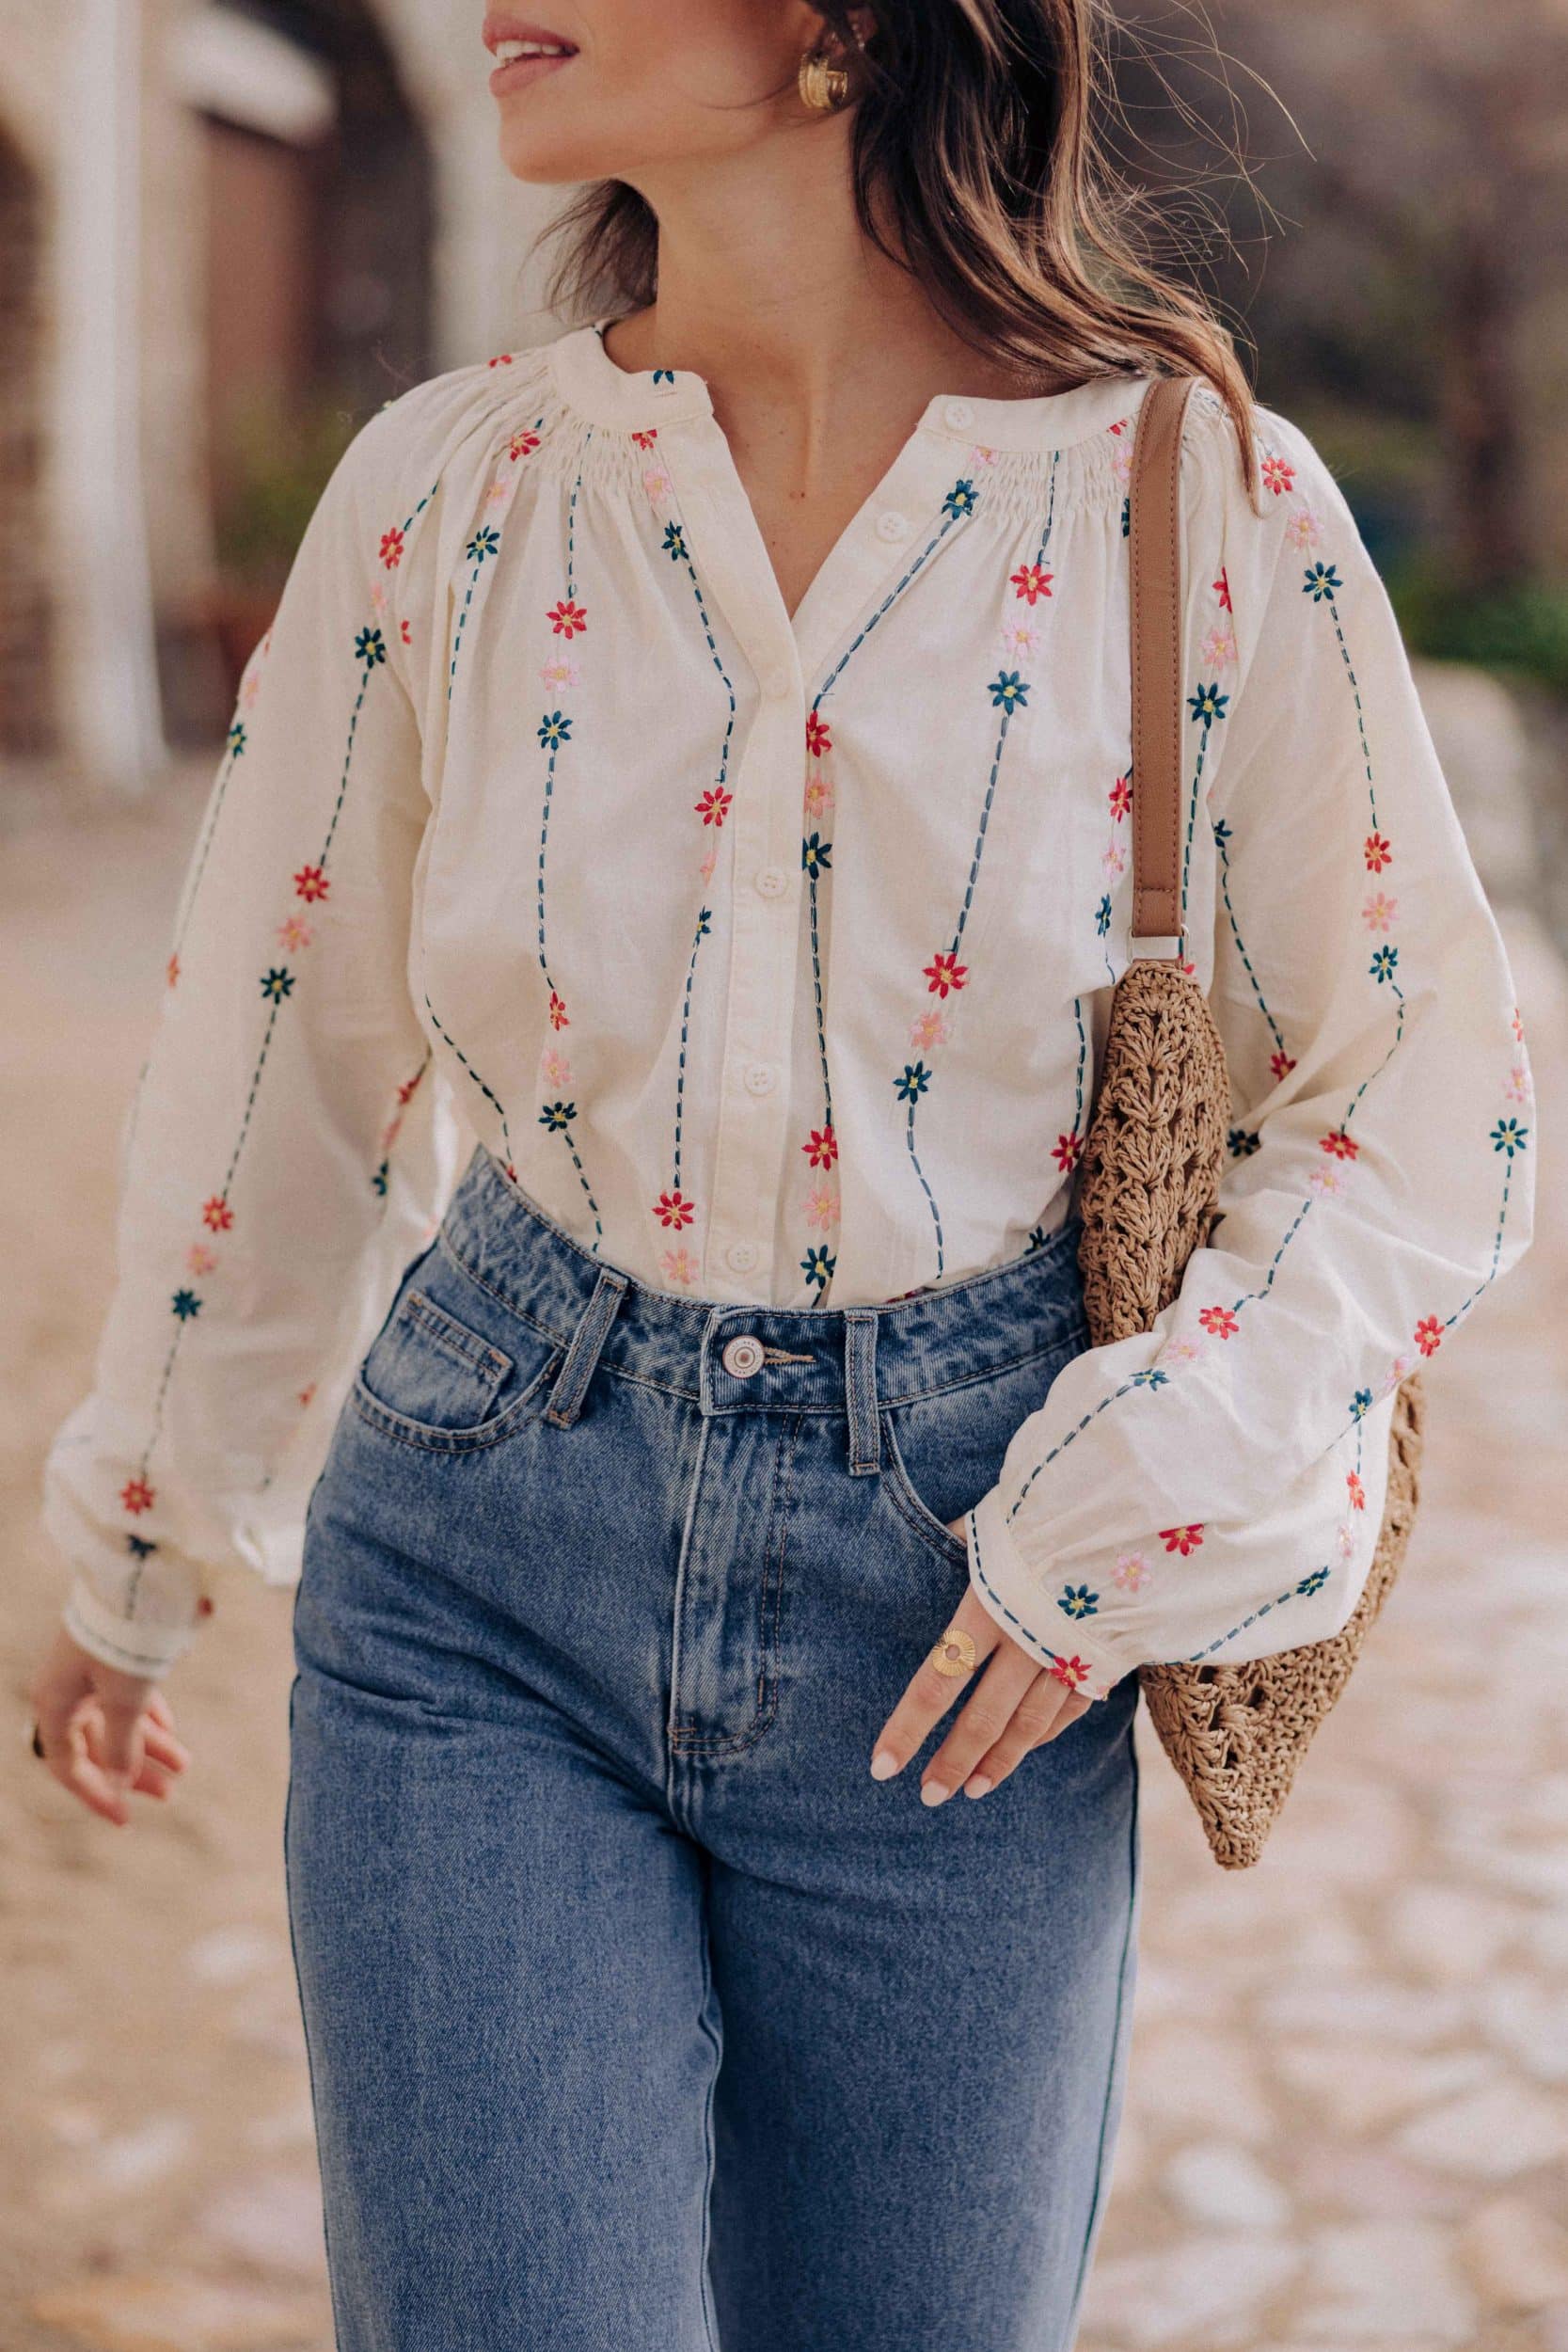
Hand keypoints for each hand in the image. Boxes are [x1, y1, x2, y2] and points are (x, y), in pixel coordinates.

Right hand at [27, 1624, 190, 1826]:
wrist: (136, 1573)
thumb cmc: (124, 1638)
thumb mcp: (125, 1697)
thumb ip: (122, 1743)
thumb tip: (120, 1779)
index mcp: (55, 1702)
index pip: (67, 1764)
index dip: (95, 1793)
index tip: (125, 1817)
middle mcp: (67, 1689)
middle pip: (96, 1744)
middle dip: (132, 1770)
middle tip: (169, 1794)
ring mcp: (89, 1669)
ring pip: (116, 1718)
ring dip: (148, 1744)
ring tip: (185, 1766)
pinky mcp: (111, 1652)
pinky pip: (126, 1694)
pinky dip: (148, 1715)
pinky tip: (171, 1734)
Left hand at [869, 1519, 1091, 1803]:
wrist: (1140, 1507)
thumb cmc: (1052, 1507)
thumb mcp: (993, 1521)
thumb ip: (955, 1544)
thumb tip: (921, 1547)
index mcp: (991, 1606)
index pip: (938, 1681)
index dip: (908, 1727)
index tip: (882, 1766)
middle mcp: (1029, 1640)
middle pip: (984, 1718)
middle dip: (953, 1761)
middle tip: (928, 1796)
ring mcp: (1072, 1655)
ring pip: (1030, 1725)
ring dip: (999, 1761)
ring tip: (972, 1790)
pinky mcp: (1107, 1658)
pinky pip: (1069, 1710)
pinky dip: (1043, 1735)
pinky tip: (1023, 1751)